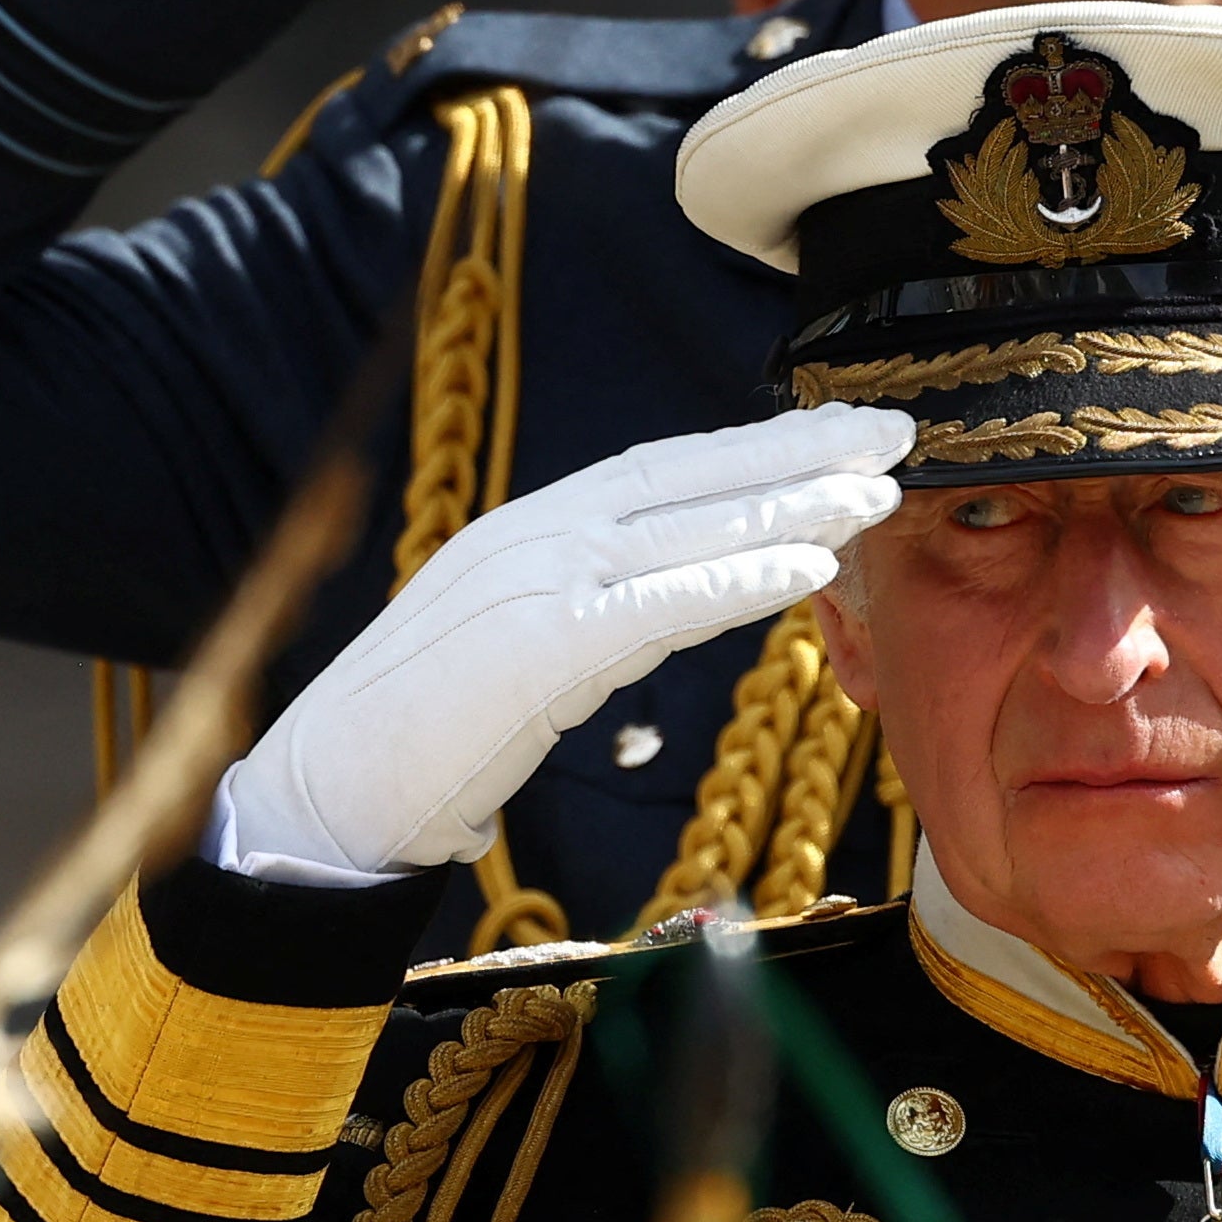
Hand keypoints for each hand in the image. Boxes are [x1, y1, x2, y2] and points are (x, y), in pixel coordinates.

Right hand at [213, 405, 912, 882]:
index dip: (759, 450)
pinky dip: (735, 582)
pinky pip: (656, 605)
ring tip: (878, 490)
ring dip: (793, 506)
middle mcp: (537, 533)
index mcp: (532, 529)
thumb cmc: (419, 739)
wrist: (324, 794)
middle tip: (897, 427)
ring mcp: (533, 581)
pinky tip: (806, 573)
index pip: (666, 472)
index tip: (840, 435)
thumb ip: (588, 618)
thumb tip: (657, 609)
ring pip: (687, 528)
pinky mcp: (535, 644)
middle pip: (691, 476)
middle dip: (799, 450)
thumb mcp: (518, 653)